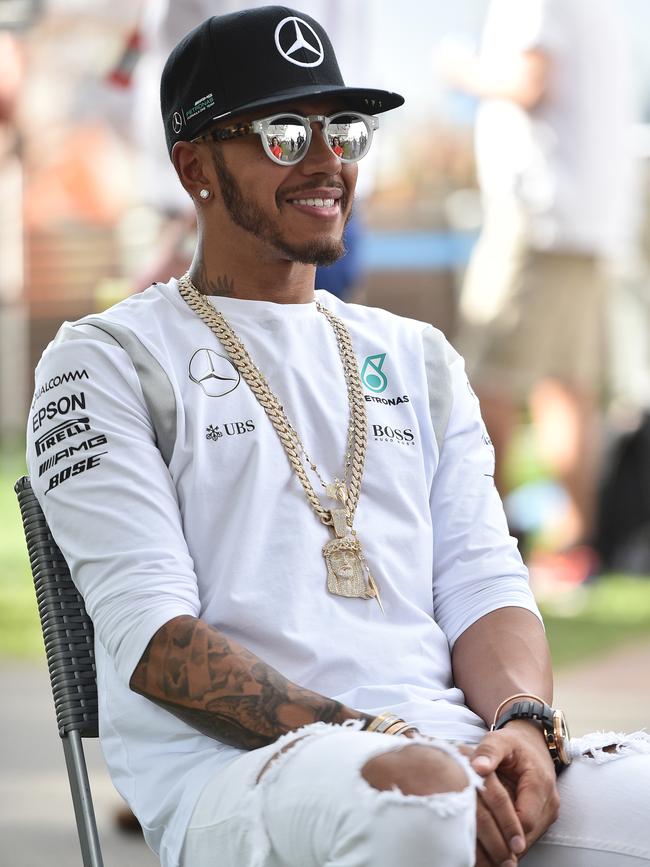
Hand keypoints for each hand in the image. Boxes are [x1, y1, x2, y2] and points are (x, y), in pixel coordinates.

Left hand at [470, 722, 559, 856]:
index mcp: (540, 784)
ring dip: (507, 845)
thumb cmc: (512, 743)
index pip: (525, 820)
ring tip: (481, 853)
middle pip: (528, 835)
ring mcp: (549, 811)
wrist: (531, 743)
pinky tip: (490, 843)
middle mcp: (550, 802)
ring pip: (529, 839)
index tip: (480, 836)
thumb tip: (477, 767)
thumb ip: (488, 752)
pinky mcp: (543, 817)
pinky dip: (510, 840)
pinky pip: (528, 835)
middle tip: (477, 856)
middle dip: (504, 844)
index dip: (505, 832)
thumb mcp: (498, 741)